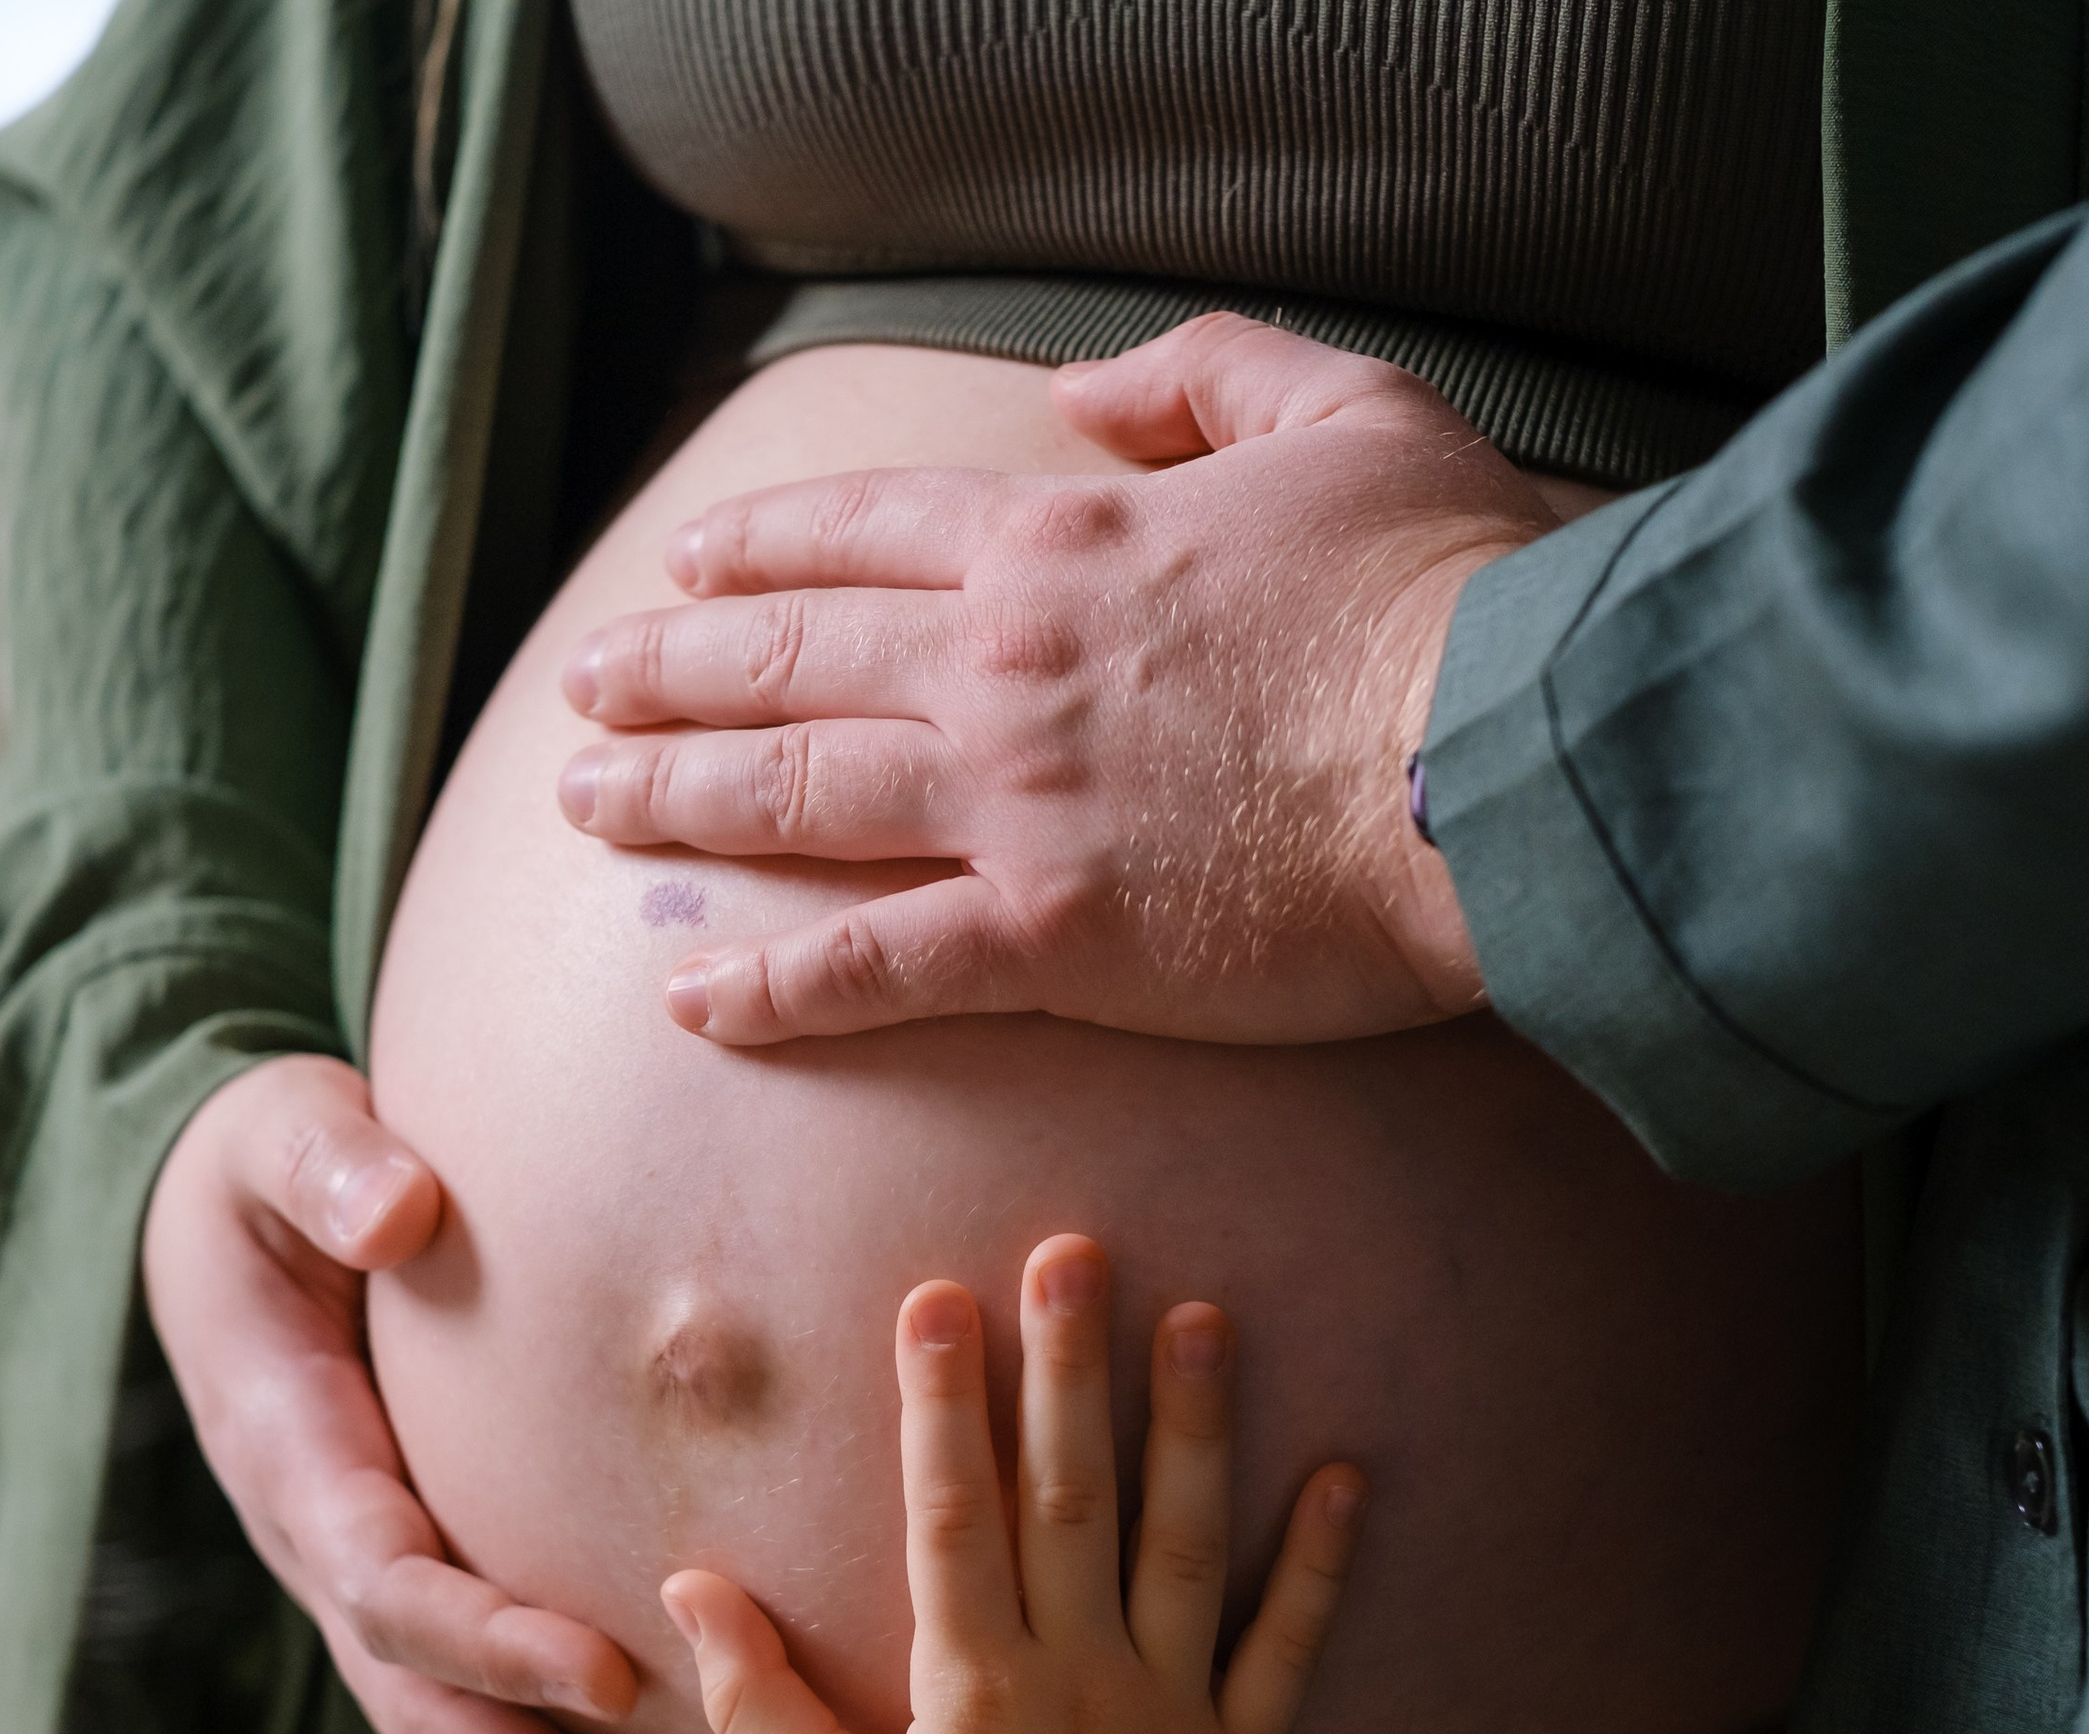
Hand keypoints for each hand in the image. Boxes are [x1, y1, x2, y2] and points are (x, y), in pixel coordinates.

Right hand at [142, 1055, 694, 1733]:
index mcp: (294, 1452)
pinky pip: (462, 1710)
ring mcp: (355, 1578)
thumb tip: (403, 1210)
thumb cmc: (273, 1168)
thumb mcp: (282, 1135)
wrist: (233, 1216)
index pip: (386, 1583)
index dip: (489, 1641)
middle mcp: (318, 1541)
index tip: (608, 1673)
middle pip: (419, 1701)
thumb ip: (330, 1166)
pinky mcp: (402, 1588)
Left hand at [559, 313, 1556, 1047]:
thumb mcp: (1348, 411)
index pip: (859, 533)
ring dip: (675, 800)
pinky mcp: (1049, 940)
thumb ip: (1203, 375)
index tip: (684, 566)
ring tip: (584, 808)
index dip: (757, 549)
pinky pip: (870, 966)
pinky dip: (772, 989)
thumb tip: (1084, 386)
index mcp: (1062, 541)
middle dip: (668, 672)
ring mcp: (1010, 806)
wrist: (1504, 753)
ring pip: (793, 796)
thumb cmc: (1450, 589)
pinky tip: (690, 1004)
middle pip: (788, 661)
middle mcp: (999, 666)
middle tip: (585, 692)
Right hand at [661, 1235, 1364, 1733]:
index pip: (952, 1517)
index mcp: (969, 1690)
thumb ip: (753, 1694)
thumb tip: (686, 1582)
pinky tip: (1344, 1472)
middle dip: (1067, 1370)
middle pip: (1072, 1502)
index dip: (942, 1403)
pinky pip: (1291, 1650)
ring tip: (1203, 1318)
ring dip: (1194, 1431)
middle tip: (1076, 1252)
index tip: (938, 1296)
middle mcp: (1076, 1684)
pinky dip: (1320, 1564)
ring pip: (1188, 1551)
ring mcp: (1171, 1719)